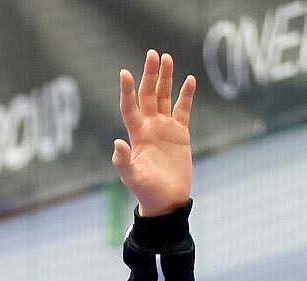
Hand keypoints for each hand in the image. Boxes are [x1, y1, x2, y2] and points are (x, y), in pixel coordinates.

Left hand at [112, 51, 195, 218]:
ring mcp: (165, 128)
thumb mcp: (132, 178)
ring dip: (165, 78)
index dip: (127, 91)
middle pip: (148, 95)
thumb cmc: (147, 191)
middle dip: (150, 75)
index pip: (130, 108)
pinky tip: (189, 80)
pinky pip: (183, 109)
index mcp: (137, 135)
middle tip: (153, 54)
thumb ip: (123, 161)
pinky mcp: (180, 133)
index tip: (125, 73)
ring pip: (164, 97)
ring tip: (166, 57)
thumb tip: (117, 143)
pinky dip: (186, 95)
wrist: (167, 200)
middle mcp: (149, 127)